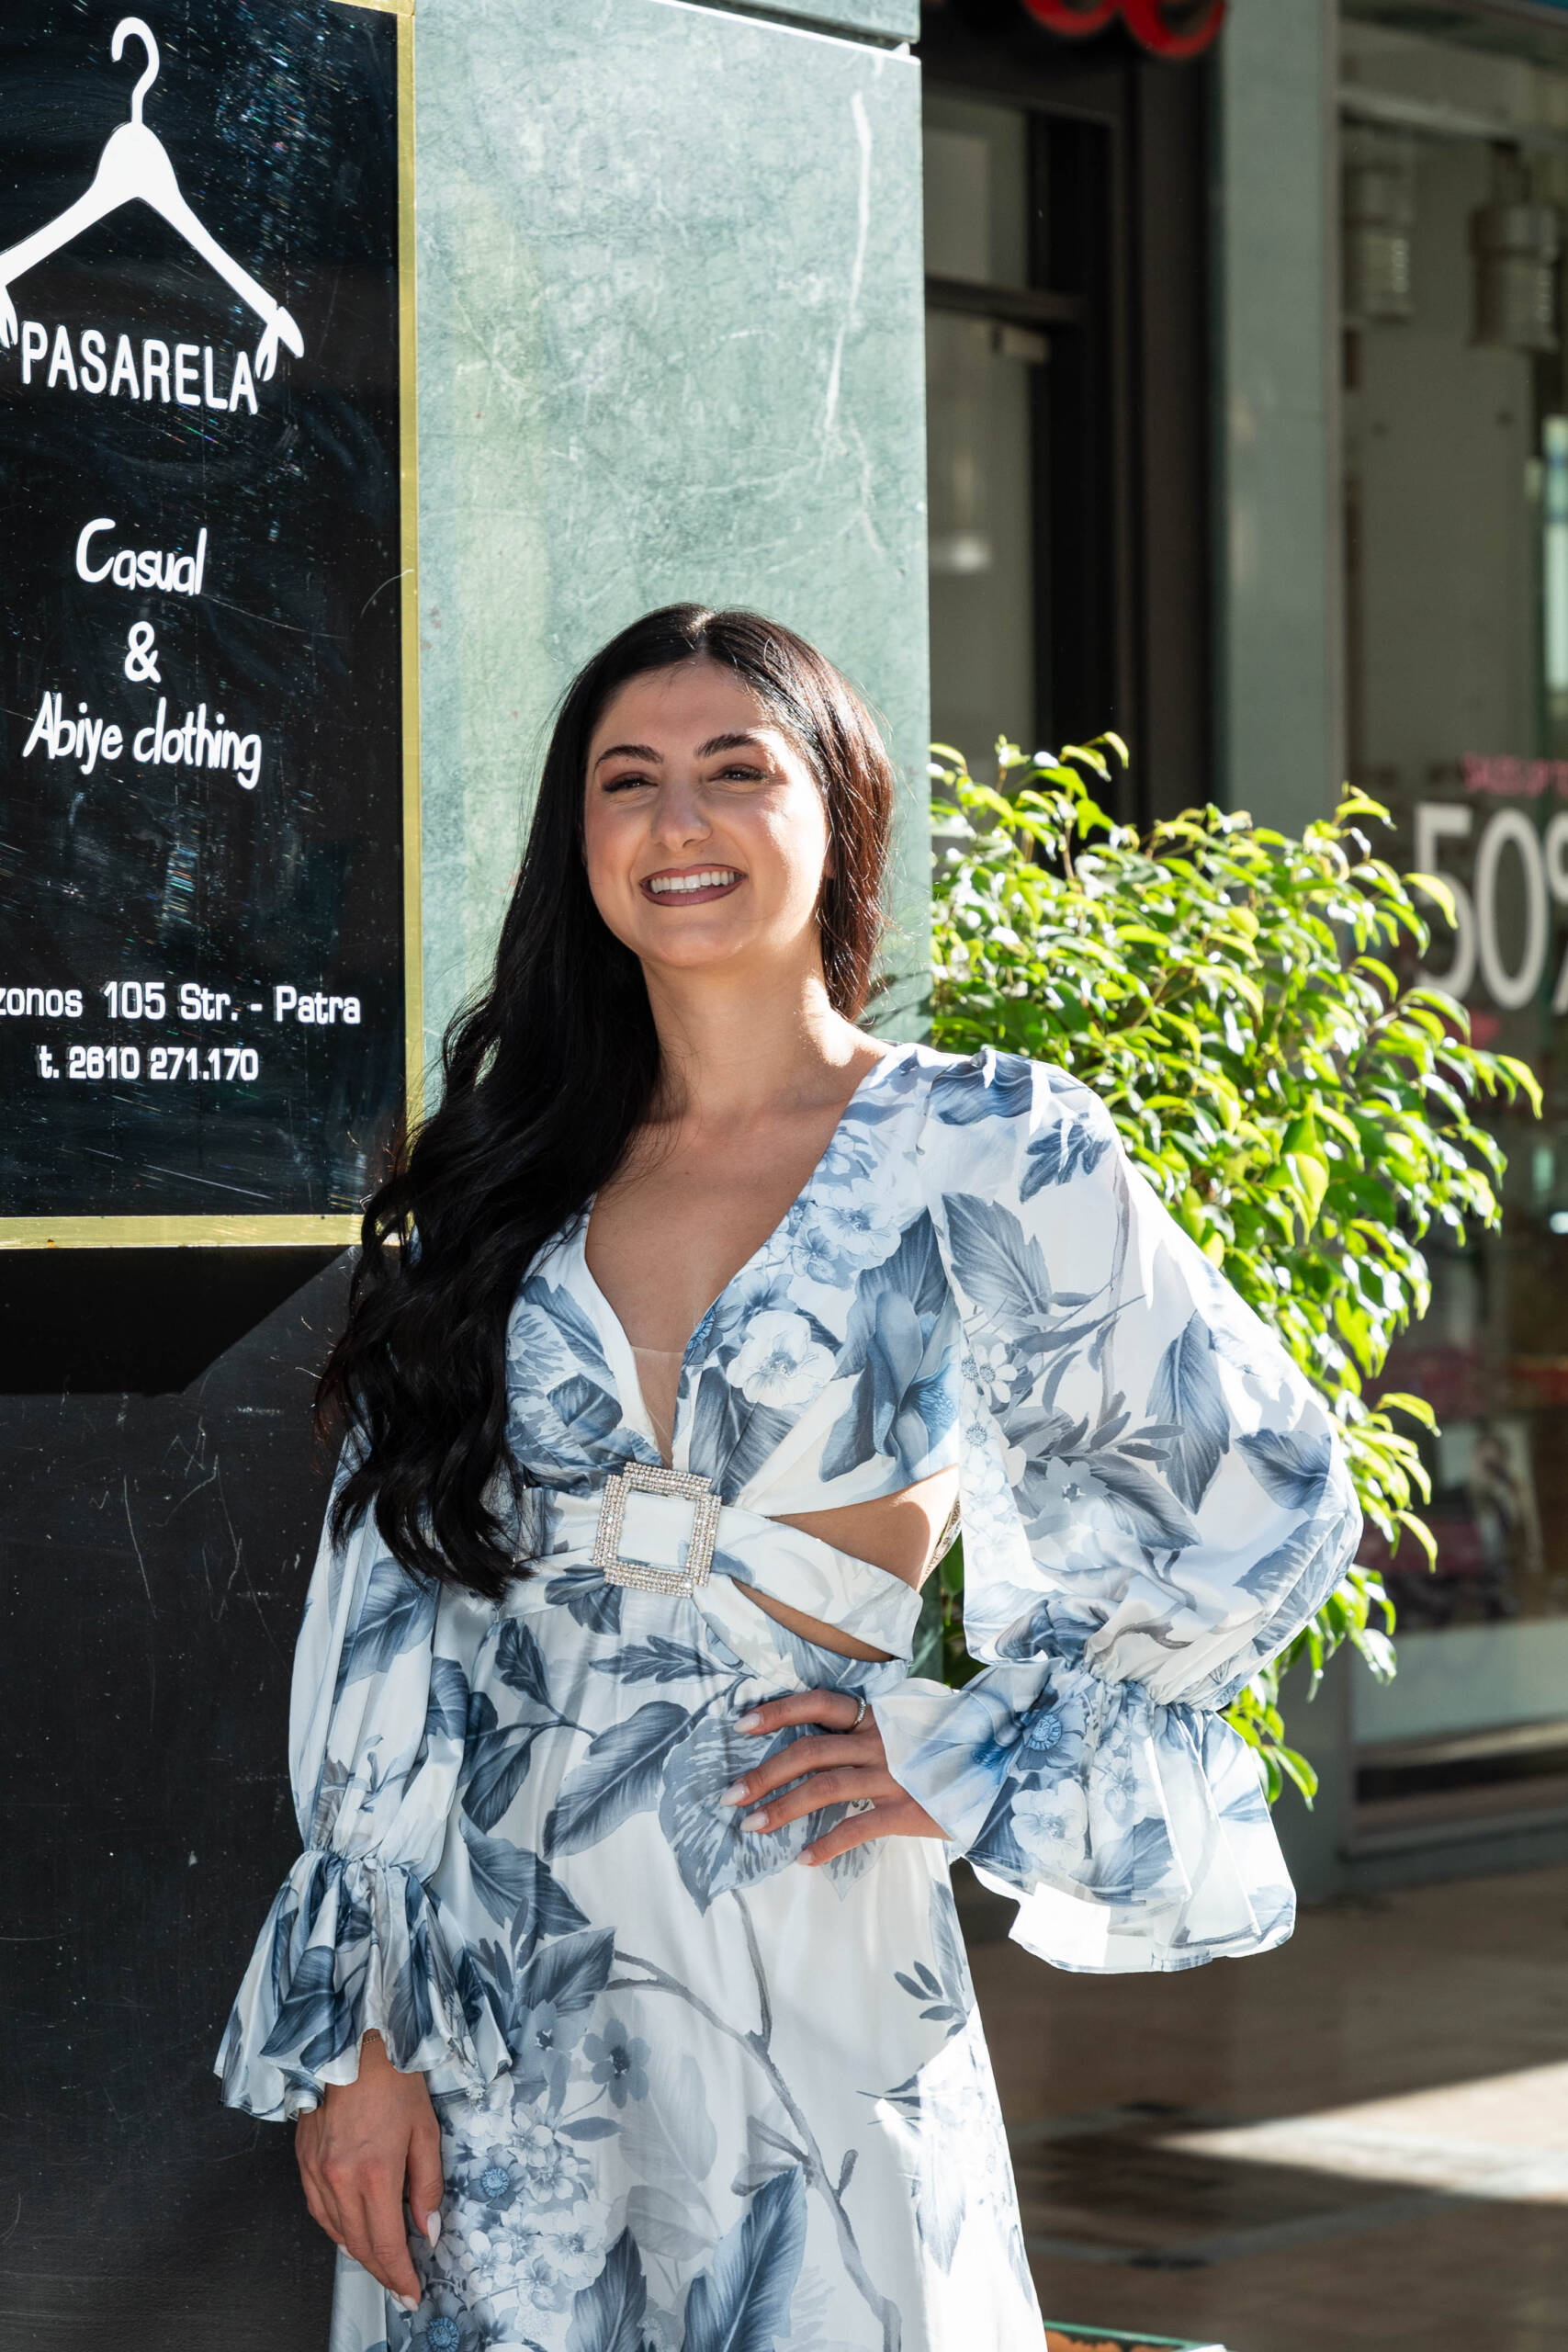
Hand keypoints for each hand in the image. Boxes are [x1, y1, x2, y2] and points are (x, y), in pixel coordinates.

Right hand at [294, 2032, 442, 2309]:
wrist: (353, 2044)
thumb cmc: (393, 2078)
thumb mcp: (425, 2130)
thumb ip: (428, 2185)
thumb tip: (427, 2229)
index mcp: (375, 2174)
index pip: (386, 2245)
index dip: (399, 2275)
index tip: (411, 2292)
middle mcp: (340, 2180)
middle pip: (359, 2246)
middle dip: (382, 2271)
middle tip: (399, 2284)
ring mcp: (317, 2172)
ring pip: (337, 2233)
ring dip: (359, 2253)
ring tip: (381, 2262)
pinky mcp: (304, 2162)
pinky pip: (319, 2211)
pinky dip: (336, 2229)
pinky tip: (351, 2231)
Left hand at [727, 1689, 948, 1865]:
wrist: (1005, 1769)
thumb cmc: (950, 1749)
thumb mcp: (909, 1725)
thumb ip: (871, 1730)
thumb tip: (823, 1744)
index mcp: (877, 1716)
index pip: (818, 1703)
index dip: (777, 1711)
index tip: (740, 1724)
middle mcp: (880, 1741)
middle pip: (809, 1750)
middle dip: (764, 1773)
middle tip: (729, 1795)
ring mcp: (893, 1775)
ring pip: (825, 1787)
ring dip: (783, 1808)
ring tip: (752, 1825)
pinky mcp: (908, 1809)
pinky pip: (858, 1828)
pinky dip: (827, 1844)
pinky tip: (804, 1858)